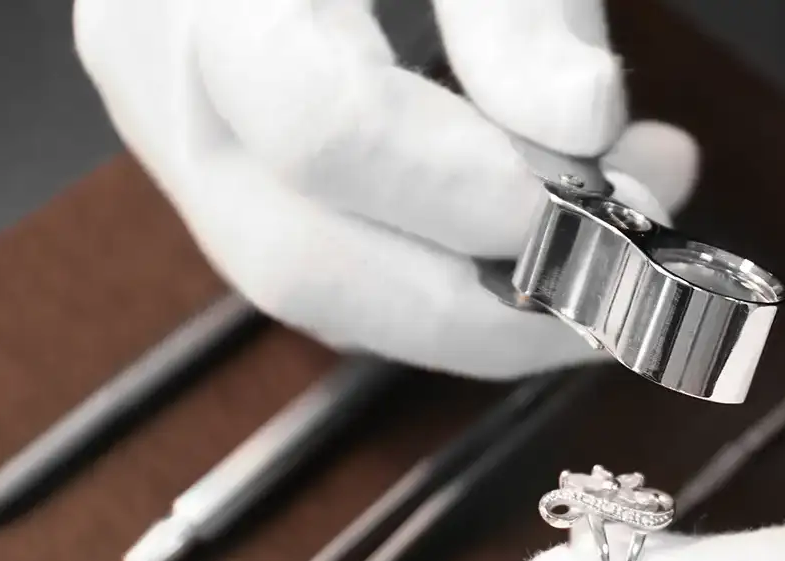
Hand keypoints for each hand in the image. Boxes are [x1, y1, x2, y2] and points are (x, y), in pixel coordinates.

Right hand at [73, 0, 697, 378]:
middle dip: (483, 307)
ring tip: (597, 241)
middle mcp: (163, 72)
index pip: (322, 126)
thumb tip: (579, 127)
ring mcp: (177, 134)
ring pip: (313, 289)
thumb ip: (516, 5)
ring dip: (471, 304)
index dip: (462, 193)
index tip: (590, 205)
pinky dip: (434, 278)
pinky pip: (322, 265)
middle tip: (621, 275)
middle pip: (304, 260)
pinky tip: (519, 235)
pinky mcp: (219, 170)